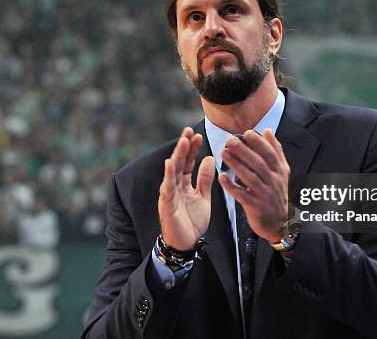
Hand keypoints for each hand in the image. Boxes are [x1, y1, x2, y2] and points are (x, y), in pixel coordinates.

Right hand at [159, 127, 214, 250]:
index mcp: (183, 184)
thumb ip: (205, 179)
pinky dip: (168, 175)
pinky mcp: (166, 204)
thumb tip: (210, 158)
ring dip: (178, 156)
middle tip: (188, 130)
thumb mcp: (203, 197)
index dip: (192, 149)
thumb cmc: (192, 222)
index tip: (197, 135)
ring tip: (183, 141)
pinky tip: (170, 163)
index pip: (187, 162)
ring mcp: (169, 194)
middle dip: (183, 147)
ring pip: (172, 171)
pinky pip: (167, 188)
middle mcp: (174, 186)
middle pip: (179, 162)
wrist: (186, 244)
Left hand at [218, 129, 289, 242]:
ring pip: (249, 177)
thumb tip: (268, 131)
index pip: (270, 154)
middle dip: (244, 151)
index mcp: (279, 171)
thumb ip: (275, 151)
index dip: (259, 143)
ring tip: (224, 154)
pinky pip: (242, 195)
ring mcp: (264, 194)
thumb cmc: (276, 193)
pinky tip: (222, 177)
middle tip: (230, 140)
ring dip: (236, 165)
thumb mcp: (281, 171)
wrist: (278, 222)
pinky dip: (231, 186)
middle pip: (258, 164)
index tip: (247, 133)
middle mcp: (273, 182)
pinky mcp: (255, 206)